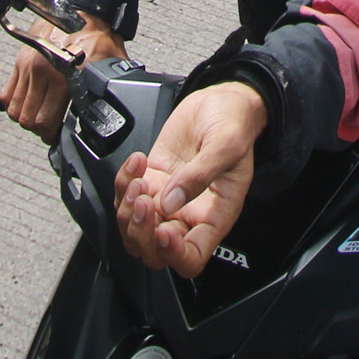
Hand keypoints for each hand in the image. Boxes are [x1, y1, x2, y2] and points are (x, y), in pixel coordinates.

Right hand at [0, 12, 124, 134]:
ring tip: (39, 114)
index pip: (44, 122)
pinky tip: (27, 101)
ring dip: (25, 117)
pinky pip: (7, 93)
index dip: (50, 135)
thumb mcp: (109, 66)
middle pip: (27, 119)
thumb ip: (104, 91)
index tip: (56, 134)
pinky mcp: (20, 60)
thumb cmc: (98, 34)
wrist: (84, 6)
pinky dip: (13, 103)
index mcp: (63, 77)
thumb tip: (105, 112)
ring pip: (15, 109)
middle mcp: (41, 72)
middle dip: (38, 129)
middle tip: (49, 127)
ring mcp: (27, 66)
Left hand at [114, 81, 268, 276]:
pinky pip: (127, 196)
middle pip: (155, 251)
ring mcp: (166, 199)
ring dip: (128, 208)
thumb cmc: (234, 124)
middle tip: (145, 199)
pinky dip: (123, 182)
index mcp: (215, 216)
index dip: (174, 255)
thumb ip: (200, 174)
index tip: (164, 232)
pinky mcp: (152, 180)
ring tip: (138, 177)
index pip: (192, 258)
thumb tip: (171, 202)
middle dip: (142, 232)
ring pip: (135, 229)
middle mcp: (188, 215)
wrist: (221, 100)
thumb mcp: (227, 145)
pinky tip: (137, 161)